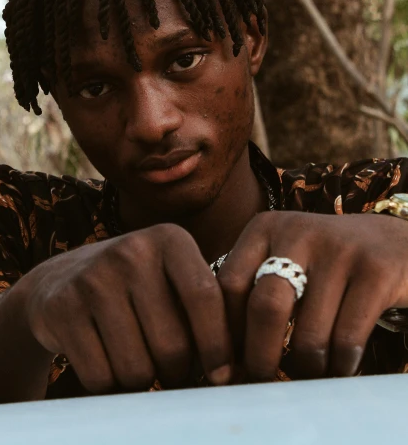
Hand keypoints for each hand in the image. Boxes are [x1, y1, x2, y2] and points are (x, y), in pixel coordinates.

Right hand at [23, 224, 232, 392]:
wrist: (60, 280)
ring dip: (143, 382)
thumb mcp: (171, 276)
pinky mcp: (63, 307)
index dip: (218, 345)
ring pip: (137, 369)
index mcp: (169, 239)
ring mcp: (94, 277)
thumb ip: (205, 307)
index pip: (205, 296)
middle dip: (178, 374)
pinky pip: (100, 377)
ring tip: (138, 363)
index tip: (221, 375)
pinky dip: (109, 386)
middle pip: (173, 346)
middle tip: (172, 372)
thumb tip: (231, 370)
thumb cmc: (135, 288)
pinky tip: (106, 363)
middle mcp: (132, 250)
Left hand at [217, 210, 407, 380]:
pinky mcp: (375, 271)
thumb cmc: (324, 262)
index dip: (223, 332)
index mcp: (264, 228)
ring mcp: (339, 249)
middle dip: (259, 357)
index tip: (226, 366)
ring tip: (306, 375)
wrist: (393, 241)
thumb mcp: (281, 255)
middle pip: (265, 308)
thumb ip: (251, 288)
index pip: (228, 285)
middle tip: (261, 382)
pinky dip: (340, 366)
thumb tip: (218, 353)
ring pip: (309, 333)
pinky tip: (339, 368)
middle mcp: (298, 231)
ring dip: (306, 369)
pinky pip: (347, 339)